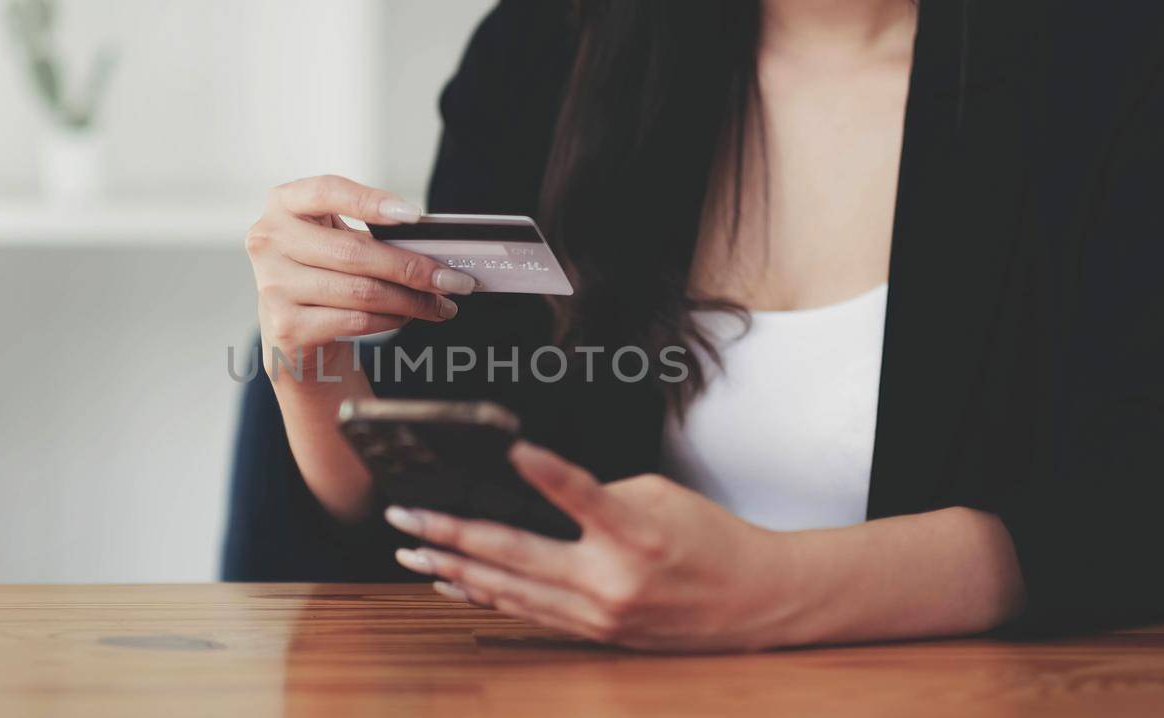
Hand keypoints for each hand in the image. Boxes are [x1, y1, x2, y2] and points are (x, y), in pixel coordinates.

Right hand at [246, 175, 476, 381]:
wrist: (294, 332)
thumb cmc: (324, 275)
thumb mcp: (336, 241)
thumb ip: (371, 234)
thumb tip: (434, 248)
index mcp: (284, 204)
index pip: (327, 191)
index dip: (371, 201)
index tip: (414, 216)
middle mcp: (269, 240)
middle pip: (353, 251)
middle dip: (413, 267)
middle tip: (453, 279)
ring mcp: (273, 285)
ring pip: (361, 291)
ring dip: (412, 300)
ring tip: (442, 304)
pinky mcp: (286, 326)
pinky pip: (355, 320)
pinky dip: (391, 320)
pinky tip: (408, 317)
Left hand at [384, 442, 807, 651]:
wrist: (757, 602)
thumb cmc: (712, 540)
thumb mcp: (662, 498)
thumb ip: (601, 495)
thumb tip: (540, 494)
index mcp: (636, 535)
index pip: (580, 495)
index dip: (543, 471)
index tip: (506, 449)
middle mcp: (613, 580)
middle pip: (517, 555)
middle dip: (453, 533)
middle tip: (407, 516)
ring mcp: (600, 614)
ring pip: (510, 590)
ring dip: (455, 568)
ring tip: (413, 551)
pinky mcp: (597, 633)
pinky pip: (529, 612)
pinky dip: (487, 594)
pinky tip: (455, 580)